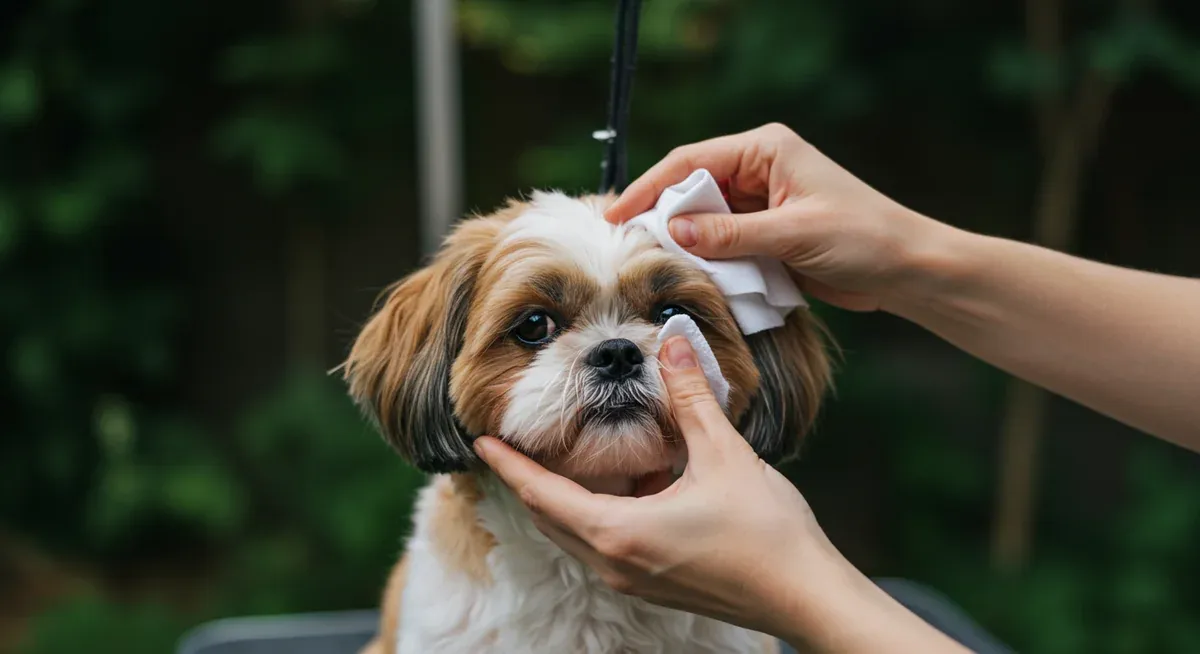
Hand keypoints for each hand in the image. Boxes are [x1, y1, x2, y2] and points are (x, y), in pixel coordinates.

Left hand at [474, 337, 967, 652]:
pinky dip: (595, 512)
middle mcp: (614, 563)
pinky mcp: (655, 584)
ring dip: (562, 497)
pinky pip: (603, 544)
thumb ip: (691, 396)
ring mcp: (633, 579)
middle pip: (550, 518)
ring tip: (560, 455)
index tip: (482, 439)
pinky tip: (622, 482)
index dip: (509, 465)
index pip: (542, 494)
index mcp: (619, 532)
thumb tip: (673, 341)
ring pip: (575, 534)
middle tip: (512, 442)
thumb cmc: (767, 533)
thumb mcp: (724, 454)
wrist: (806, 597)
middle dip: (528, 480)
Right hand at [605, 123, 954, 312]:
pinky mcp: (766, 234)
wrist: (905, 269)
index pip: (691, 162)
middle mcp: (758, 170)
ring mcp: (761, 203)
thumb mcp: (792, 234)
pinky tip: (691, 276)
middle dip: (663, 217)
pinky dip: (708, 260)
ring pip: (704, 220)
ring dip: (685, 243)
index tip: (616, 214)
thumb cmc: (862, 238)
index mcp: (765, 149)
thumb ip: (730, 234)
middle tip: (627, 247)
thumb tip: (674, 231)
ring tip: (654, 265)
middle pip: (692, 189)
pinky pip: (723, 244)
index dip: (650, 188)